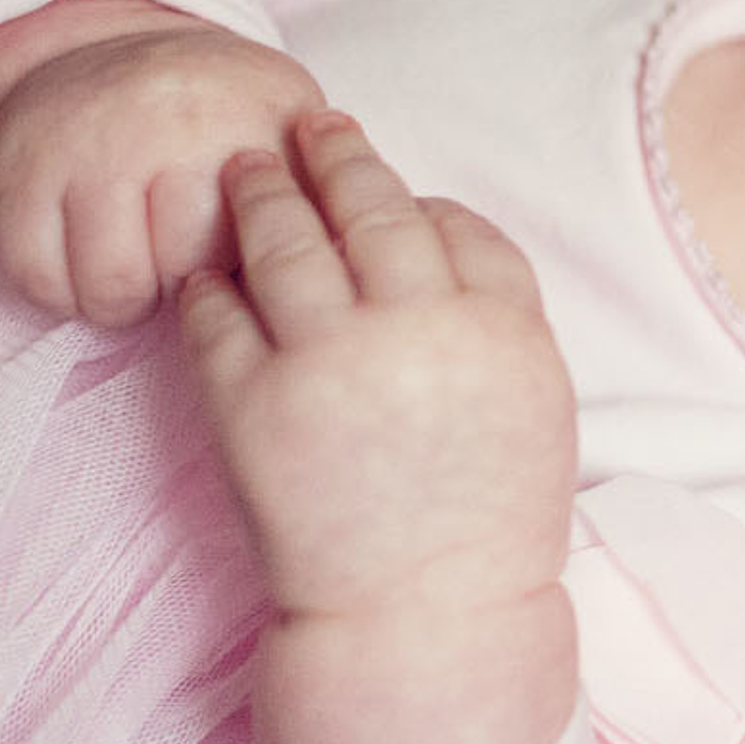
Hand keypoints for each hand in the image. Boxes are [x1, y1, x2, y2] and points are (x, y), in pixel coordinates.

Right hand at [0, 0, 325, 325]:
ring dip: (126, 301)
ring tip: (141, 270)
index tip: (258, 256)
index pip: (276, 249)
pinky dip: (63, 294)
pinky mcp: (18, 172)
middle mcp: (173, 125)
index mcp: (260, 122)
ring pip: (112, 288)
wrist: (107, 43)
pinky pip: (39, 281)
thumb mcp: (298, 134)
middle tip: (188, 265)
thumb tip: (360, 275)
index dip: (263, 272)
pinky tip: (88, 266)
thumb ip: (336, 200)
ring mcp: (88, 146)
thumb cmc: (224, 115)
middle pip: (188, 274)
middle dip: (192, 291)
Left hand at [178, 112, 575, 627]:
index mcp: (498, 326)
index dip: (413, 194)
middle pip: (368, 208)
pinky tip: (207, 273)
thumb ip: (500, 311)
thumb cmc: (491, 519)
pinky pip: (218, 315)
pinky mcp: (250, 403)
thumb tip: (437, 232)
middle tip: (306, 127)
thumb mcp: (537, 401)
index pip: (452, 223)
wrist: (426, 617)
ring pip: (284, 244)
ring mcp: (328, 361)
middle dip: (333, 156)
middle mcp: (415, 326)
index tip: (383, 177)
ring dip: (262, 196)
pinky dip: (211, 284)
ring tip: (245, 172)